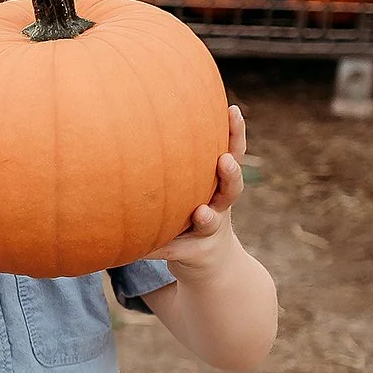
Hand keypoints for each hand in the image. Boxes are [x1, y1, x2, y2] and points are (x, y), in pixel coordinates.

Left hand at [153, 105, 247, 277]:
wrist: (212, 265)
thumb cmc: (195, 211)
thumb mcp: (195, 185)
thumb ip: (179, 157)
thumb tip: (140, 107)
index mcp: (220, 184)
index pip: (233, 153)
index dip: (236, 133)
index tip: (233, 111)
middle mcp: (221, 206)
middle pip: (232, 189)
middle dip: (231, 174)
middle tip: (224, 161)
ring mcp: (211, 232)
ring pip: (212, 223)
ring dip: (207, 217)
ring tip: (201, 212)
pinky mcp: (193, 255)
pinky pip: (174, 250)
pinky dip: (156, 248)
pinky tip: (136, 248)